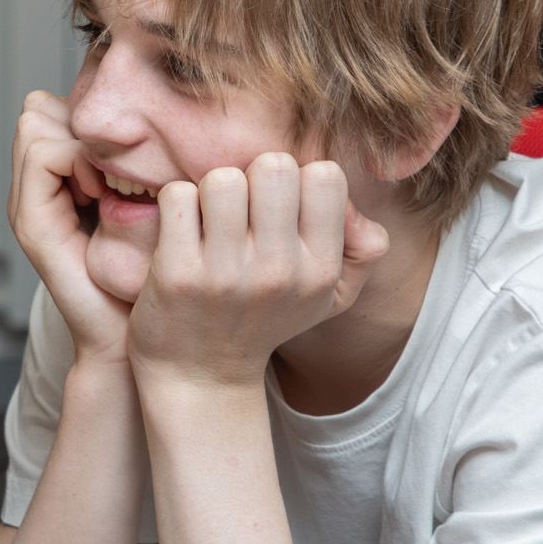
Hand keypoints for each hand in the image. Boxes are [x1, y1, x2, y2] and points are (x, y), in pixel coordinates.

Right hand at [9, 91, 130, 365]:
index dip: (90, 118)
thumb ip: (142, 163)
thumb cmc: (151, 274)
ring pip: (35, 123)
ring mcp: (26, 206)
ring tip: (110, 183)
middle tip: (115, 168)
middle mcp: (33, 191)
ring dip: (81, 142)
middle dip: (80, 124)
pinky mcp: (31, 223)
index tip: (127, 155)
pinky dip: (78, 161)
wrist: (131, 335)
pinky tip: (104, 193)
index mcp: (58, 183)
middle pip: (38, 109)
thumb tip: (166, 115)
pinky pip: (44, 155)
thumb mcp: (152, 204)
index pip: (53, 106)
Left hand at [126, 153, 388, 389]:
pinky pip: (178, 196)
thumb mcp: (331, 295)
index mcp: (319, 270)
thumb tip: (355, 211)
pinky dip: (177, 205)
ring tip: (211, 222)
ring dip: (211, 191)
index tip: (280, 210)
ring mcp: (225, 274)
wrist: (202, 377)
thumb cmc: (266, 318)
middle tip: (241, 212)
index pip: (325, 175)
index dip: (298, 180)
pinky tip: (183, 234)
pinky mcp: (177, 274)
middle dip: (253, 177)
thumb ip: (364, 247)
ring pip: (222, 178)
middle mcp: (278, 272)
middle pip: (273, 166)